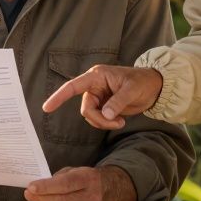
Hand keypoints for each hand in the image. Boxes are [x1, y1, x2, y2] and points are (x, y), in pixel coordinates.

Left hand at [25, 167, 111, 200]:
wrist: (104, 193)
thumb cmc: (83, 180)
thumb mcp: (74, 171)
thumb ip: (57, 178)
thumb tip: (37, 188)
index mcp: (89, 180)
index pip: (65, 185)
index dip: (46, 187)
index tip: (31, 187)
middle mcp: (91, 198)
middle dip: (40, 198)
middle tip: (28, 194)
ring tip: (38, 200)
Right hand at [41, 65, 162, 130]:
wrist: (154, 88)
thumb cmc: (143, 82)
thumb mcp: (132, 90)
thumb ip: (118, 102)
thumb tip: (106, 115)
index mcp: (97, 76)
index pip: (73, 86)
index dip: (59, 96)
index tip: (47, 108)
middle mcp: (94, 86)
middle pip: (86, 109)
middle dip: (99, 119)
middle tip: (118, 123)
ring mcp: (98, 97)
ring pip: (91, 116)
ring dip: (104, 123)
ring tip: (121, 122)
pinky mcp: (103, 106)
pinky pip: (98, 119)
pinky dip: (107, 124)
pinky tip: (120, 120)